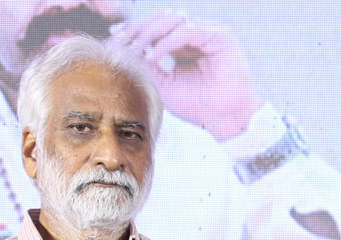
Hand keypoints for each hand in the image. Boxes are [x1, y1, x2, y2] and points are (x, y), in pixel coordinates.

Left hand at [108, 11, 260, 140]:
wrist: (225, 119)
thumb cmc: (198, 106)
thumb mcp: (164, 83)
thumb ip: (146, 64)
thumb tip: (121, 47)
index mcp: (184, 44)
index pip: (156, 26)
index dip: (135, 29)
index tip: (115, 37)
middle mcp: (196, 34)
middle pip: (161, 18)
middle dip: (138, 28)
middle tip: (121, 41)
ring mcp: (208, 32)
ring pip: (172, 20)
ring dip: (151, 33)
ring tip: (138, 51)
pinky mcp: (219, 36)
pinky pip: (186, 31)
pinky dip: (167, 42)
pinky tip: (155, 55)